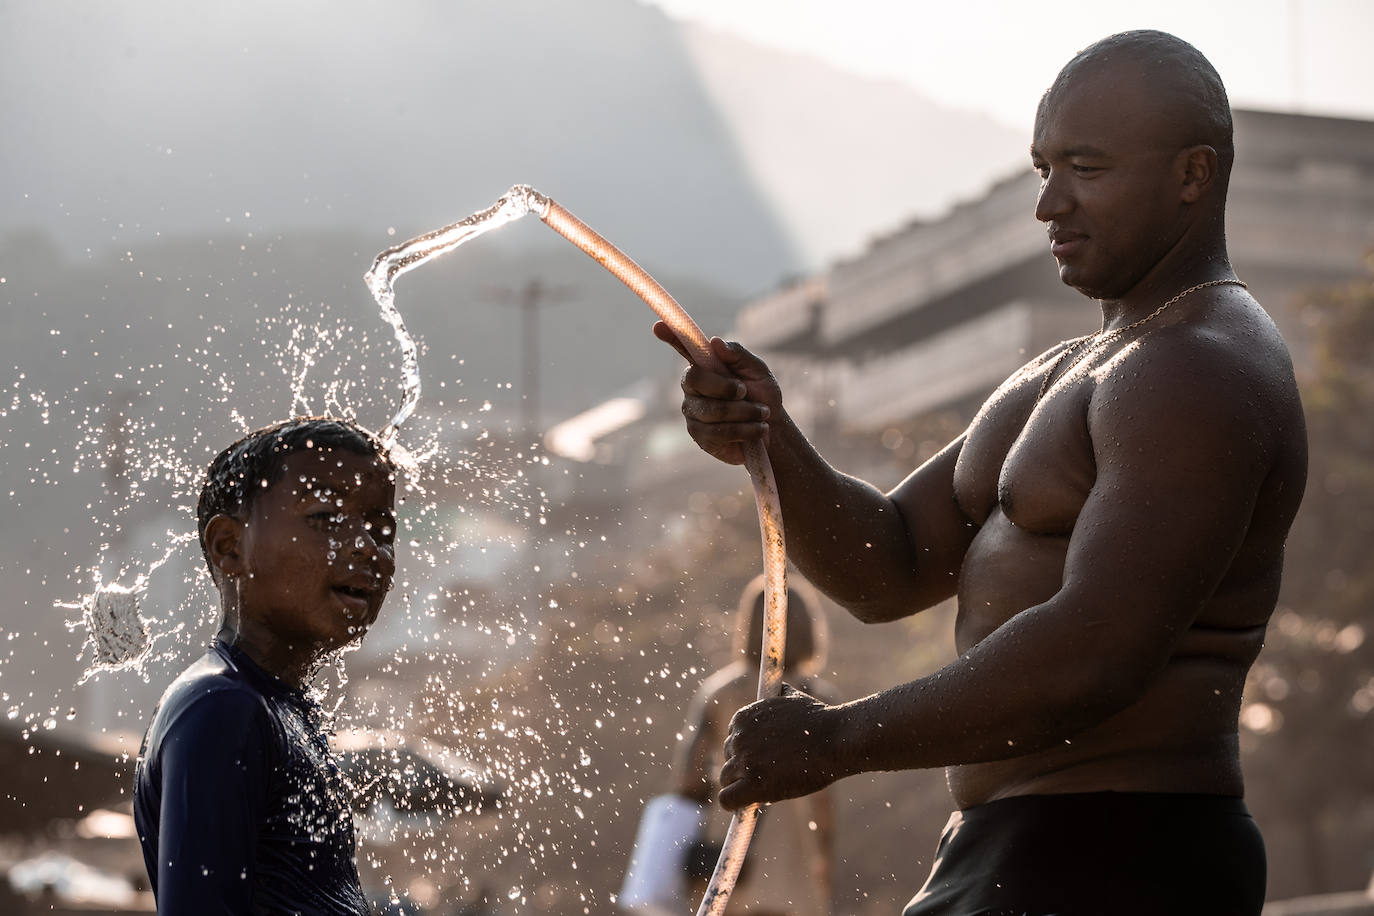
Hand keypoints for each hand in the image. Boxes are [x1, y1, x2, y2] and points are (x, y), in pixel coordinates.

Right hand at [652, 322, 780, 465]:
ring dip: (744, 412)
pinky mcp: (700, 436)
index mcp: (705, 366)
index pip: (683, 348)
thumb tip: (715, 341)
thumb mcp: (758, 371)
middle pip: (695, 379)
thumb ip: (738, 355)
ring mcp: (693, 412)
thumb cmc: (762, 395)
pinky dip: (743, 429)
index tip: (658, 325)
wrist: (773, 429)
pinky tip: (757, 429)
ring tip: (762, 414)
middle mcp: (693, 387)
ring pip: (711, 410)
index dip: (671, 337)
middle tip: (746, 392)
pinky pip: (717, 432)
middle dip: (726, 387)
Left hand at [717, 684, 840, 810]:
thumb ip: (779, 696)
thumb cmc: (820, 721)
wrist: (836, 739)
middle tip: (769, 775)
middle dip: (744, 769)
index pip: (732, 740)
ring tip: (766, 789)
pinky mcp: (753, 783)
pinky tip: (747, 805)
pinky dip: (733, 805)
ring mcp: (745, 760)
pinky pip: (726, 799)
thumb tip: (779, 690)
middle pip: (728, 759)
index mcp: (743, 716)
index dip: (747, 752)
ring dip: (742, 786)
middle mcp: (739, 737)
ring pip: (726, 779)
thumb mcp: (793, 699)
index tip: (764, 759)